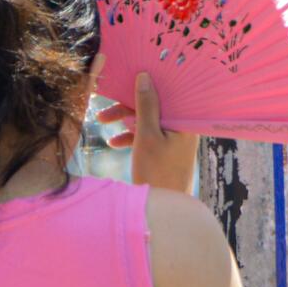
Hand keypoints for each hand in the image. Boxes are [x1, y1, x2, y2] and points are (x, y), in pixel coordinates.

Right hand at [97, 72, 200, 193]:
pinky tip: (114, 142)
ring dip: (125, 120)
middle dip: (128, 105)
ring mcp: (175, 140)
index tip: (128, 76)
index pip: (168, 92)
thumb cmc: (157, 172)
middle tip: (105, 104)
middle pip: (155, 105)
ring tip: (102, 121)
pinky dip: (132, 136)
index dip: (148, 83)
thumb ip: (146, 106)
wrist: (161, 210)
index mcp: (185, 121)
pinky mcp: (166, 152)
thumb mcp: (147, 136)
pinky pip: (149, 136)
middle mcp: (183, 128)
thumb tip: (144, 77)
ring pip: (149, 120)